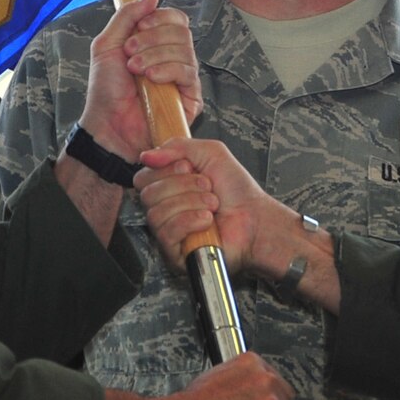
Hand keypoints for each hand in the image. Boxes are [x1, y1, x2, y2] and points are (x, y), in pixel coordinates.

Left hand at [77, 0, 200, 160]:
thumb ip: (127, 16)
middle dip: (153, 38)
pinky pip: (189, 73)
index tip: (139, 27)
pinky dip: (167, 70)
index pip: (176, 19)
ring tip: (134, 69)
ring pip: (186, 50)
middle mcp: (174, 58)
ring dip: (155, 55)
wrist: (107, 126)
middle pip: (182, 31)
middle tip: (129, 53)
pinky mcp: (191, 98)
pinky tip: (150, 78)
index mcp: (158, 44)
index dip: (160, 18)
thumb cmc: (106, 90)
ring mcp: (184, 79)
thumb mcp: (107, 45)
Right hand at [137, 140, 340, 311]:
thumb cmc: (237, 190)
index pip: (143, 177)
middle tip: (208, 187)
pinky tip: (207, 221)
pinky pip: (166, 233)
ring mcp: (168, 233)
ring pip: (156, 213)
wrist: (256, 218)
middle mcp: (164, 209)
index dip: (164, 169)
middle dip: (183, 185)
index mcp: (167, 187)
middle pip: (148, 194)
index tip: (188, 167)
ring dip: (191, 203)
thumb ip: (177, 146)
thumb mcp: (210, 154)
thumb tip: (146, 156)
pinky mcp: (175, 253)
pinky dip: (189, 221)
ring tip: (213, 205)